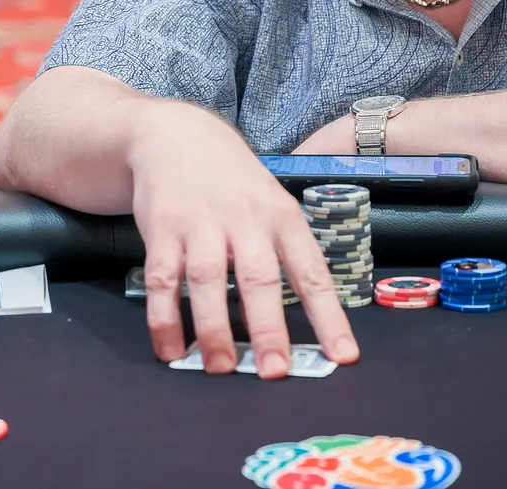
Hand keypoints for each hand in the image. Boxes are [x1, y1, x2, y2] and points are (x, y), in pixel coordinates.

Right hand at [127, 106, 358, 377]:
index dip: (329, 315)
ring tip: (219, 368)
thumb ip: (284, 253)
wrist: (177, 135)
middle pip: (259, 277)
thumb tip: (303, 320)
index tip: (343, 355)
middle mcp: (245, 219)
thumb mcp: (272, 204)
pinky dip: (164, 317)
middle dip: (268, 327)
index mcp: (282, 217)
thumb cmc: (235, 182)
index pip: (312, 272)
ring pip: (207, 280)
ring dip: (213, 328)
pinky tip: (171, 348)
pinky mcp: (163, 228)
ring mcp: (201, 223)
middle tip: (274, 371)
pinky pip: (162, 278)